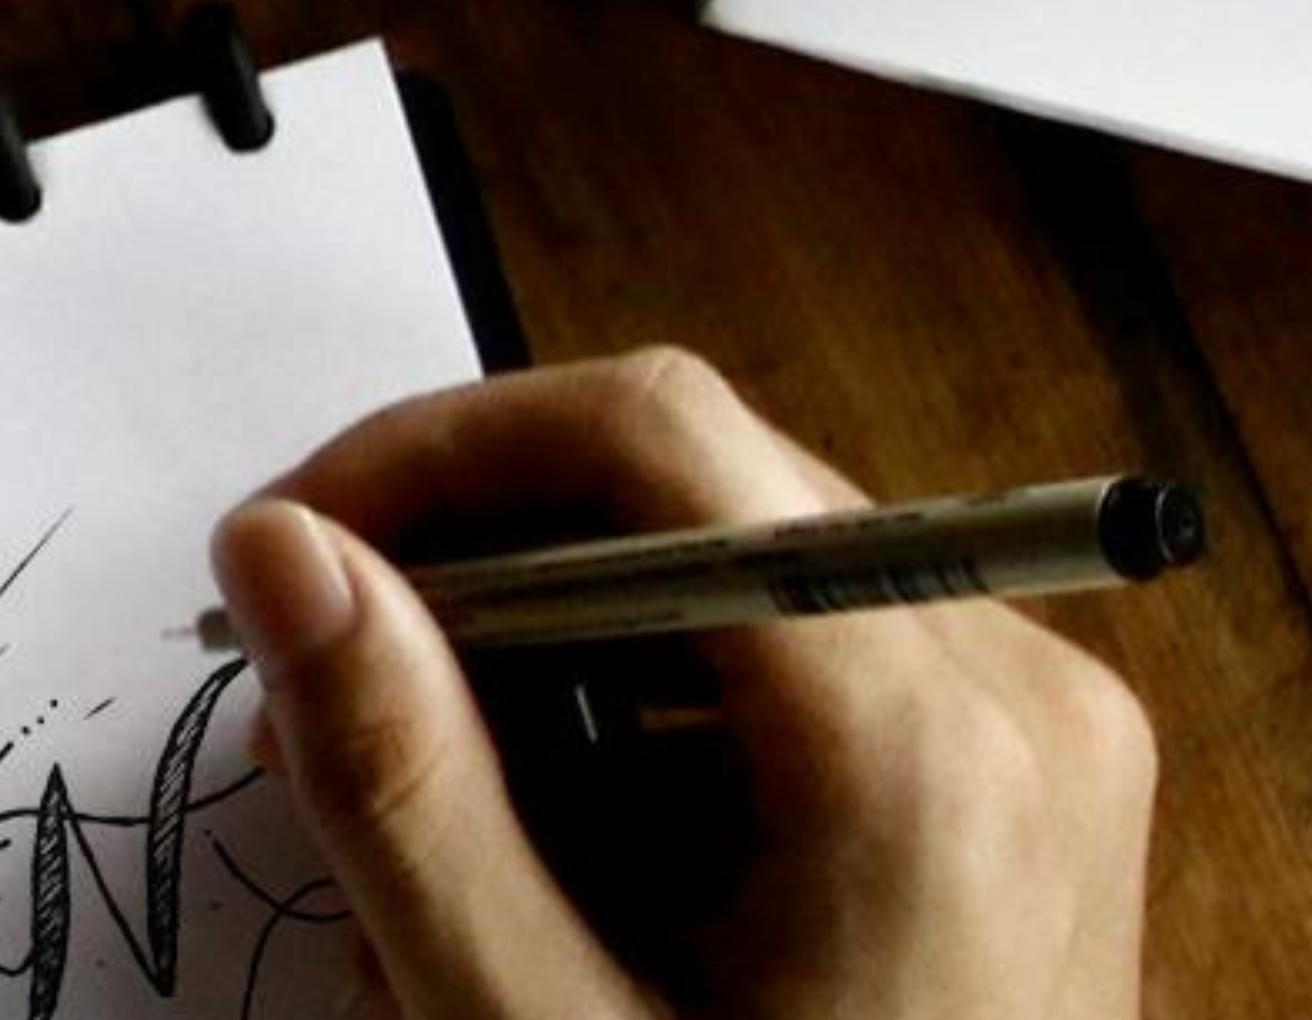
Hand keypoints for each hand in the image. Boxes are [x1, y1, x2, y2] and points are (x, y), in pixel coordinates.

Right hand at [211, 348, 1154, 1019]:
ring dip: (543, 665)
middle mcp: (1014, 678)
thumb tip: (276, 546)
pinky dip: (646, 730)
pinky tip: (562, 879)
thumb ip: (400, 781)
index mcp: (925, 732)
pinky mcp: (1021, 781)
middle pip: (683, 492)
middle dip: (474, 579)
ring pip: (717, 573)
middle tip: (320, 710)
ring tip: (435, 838)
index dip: (438, 453)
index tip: (294, 551)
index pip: (650, 433)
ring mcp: (1036, 731)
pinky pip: (791, 666)